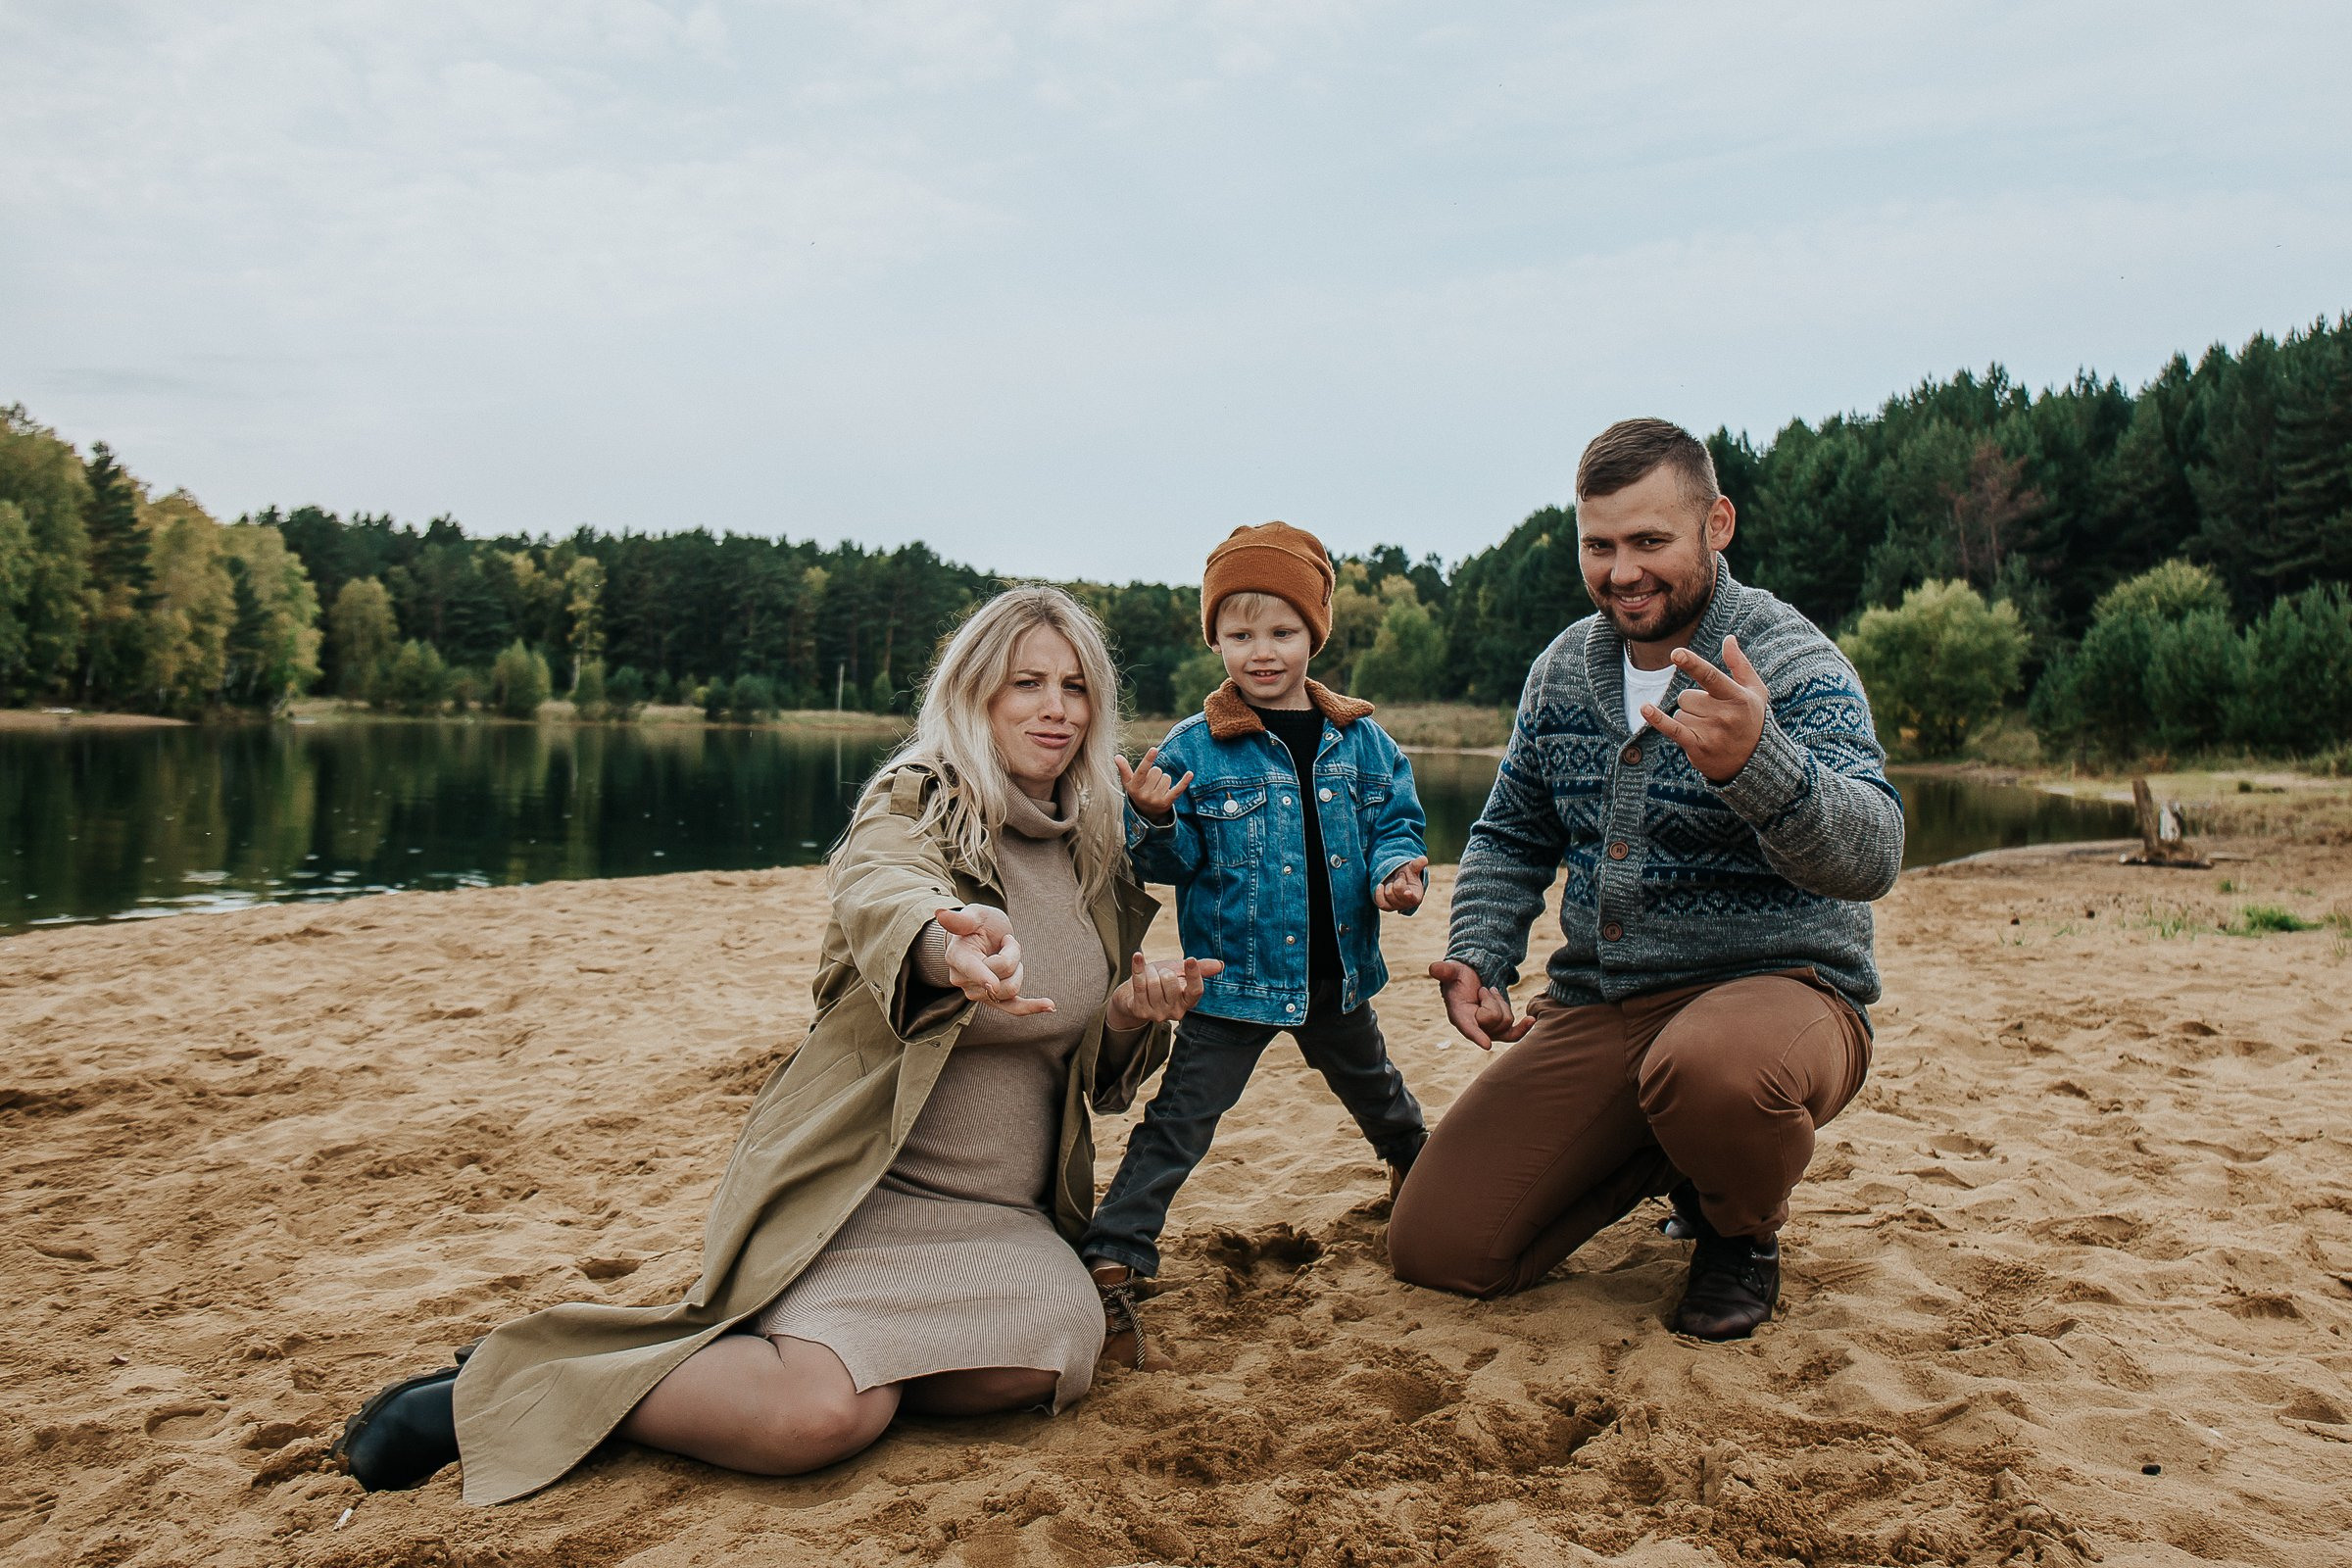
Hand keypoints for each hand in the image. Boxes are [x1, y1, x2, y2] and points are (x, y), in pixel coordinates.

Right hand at [935, 904, 1053, 1016]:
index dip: (983, 976)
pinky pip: (1015, 1008)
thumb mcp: (974, 914)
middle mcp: (963, 980)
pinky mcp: (995, 1000)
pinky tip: (1050, 1005)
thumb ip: (961, 919)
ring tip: (1008, 953)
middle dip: (1013, 955)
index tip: (992, 985)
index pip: (972, 969)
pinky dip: (1032, 1007)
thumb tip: (940, 913)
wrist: (982, 938)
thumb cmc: (979, 923)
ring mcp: (978, 993)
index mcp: (957, 957)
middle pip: (1001, 977)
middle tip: (1007, 940)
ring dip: (1018, 968)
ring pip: (1011, 988)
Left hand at [1106, 953, 1226, 1029]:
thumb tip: (1220, 965)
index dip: (1194, 975)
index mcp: (1188, 1001)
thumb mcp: (1180, 973)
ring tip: (1149, 976)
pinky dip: (1137, 967)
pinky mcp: (1141, 1011)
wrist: (1134, 996)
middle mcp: (1175, 1011)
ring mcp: (1157, 1014)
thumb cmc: (1160, 982)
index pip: (1196, 990)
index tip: (1190, 959)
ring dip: (1149, 971)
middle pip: (1170, 980)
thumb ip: (1199, 969)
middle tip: (1160, 974)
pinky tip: (1137, 956)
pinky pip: (1139, 984)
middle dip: (1163, 970)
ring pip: (1153, 981)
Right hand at [1115, 746, 1192, 822]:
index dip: (1148, 760)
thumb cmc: (1137, 792)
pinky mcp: (1167, 802)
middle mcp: (1145, 795)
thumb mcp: (1128, 782)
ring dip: (1164, 780)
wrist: (1146, 813)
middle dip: (1155, 773)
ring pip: (1166, 778)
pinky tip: (1190, 774)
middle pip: (1157, 772)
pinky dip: (1184, 781)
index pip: (1142, 771)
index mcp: (1134, 788)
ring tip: (1157, 788)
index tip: (1154, 749)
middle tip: (1151, 782)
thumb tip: (1117, 756)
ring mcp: (1156, 799)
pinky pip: (1178, 789)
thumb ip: (1123, 769)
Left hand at [1373, 856, 1428, 912]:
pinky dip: (1379, 892)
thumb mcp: (1413, 869)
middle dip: (1399, 879)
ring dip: (1390, 884)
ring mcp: (1396, 906)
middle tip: (1401, 878)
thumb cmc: (1407, 875)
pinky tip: (1380, 886)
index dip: (1409, 895)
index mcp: (1417, 896)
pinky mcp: (1386, 907)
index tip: (1407, 892)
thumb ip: (1418, 864)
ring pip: (1388, 893)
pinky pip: (1380, 902)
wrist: (1396, 880)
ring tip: (1394, 883)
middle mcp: (1407, 904)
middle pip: (1398, 889)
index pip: (1412, 898)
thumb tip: (1424, 859)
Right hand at [1428, 959, 1530, 1050]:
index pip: (1468, 1028)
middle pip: (1494, 1019)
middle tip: (1482, 990)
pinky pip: (1514, 1034)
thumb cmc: (1459, 976)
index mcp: (1458, 1015)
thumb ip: (1444, 970)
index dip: (1477, 1035)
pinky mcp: (1500, 1029)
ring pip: (1506, 1020)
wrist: (1471, 980)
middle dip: (1492, 1000)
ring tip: (1489, 993)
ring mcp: (1488, 1031)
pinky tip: (1532, 1019)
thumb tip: (1434, 968)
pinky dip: (1523, 1027)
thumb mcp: (1452, 970)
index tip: (1487, 1044)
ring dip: (1500, 1002)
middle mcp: (1473, 1028)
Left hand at [1644, 633, 1770, 784]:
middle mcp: (1724, 714)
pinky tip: (1645, 708)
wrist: (1754, 762)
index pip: (1711, 676)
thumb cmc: (1752, 720)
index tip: (1676, 654)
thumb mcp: (1755, 691)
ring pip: (1680, 712)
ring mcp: (1711, 732)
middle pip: (1686, 696)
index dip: (1692, 664)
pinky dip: (1658, 720)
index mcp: (1737, 696)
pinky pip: (1672, 728)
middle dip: (1693, 702)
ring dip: (1688, 719)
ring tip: (1709, 729)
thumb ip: (1739, 664)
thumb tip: (1729, 638)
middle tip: (1712, 715)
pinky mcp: (1698, 747)